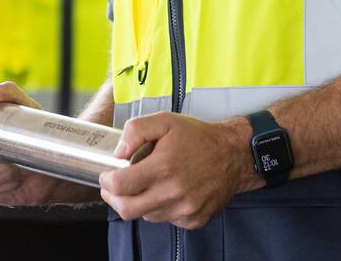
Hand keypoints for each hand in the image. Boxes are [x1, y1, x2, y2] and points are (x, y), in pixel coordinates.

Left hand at [99, 112, 256, 228]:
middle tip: (113, 188)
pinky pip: (167, 219)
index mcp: (163, 167)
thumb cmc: (198, 137)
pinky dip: (160, 208)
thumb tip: (118, 152)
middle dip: (114, 199)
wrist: (234, 155)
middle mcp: (173, 193)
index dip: (106, 181)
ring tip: (146, 184)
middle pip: (127, 210)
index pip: (120, 186)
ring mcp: (184, 209)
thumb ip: (135, 131)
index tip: (106, 175)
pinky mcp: (194, 220)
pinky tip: (167, 191)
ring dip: (139, 202)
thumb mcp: (165, 121)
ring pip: (146, 215)